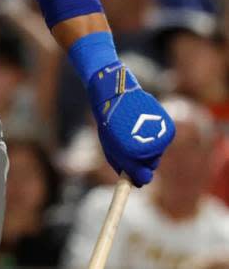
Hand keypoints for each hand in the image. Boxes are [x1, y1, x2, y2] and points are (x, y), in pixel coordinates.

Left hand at [89, 62, 174, 185]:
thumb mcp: (111, 147)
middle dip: (141, 161)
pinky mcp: (166, 126)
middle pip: (151, 165)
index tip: (132, 179)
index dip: (136, 178)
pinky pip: (161, 140)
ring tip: (133, 132)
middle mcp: (150, 146)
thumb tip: (137, 182)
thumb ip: (123, 165)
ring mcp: (160, 136)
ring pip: (156, 153)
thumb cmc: (109, 122)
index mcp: (132, 153)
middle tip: (129, 147)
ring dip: (146, 147)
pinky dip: (153, 137)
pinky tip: (142, 126)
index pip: (141, 177)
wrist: (116, 94)